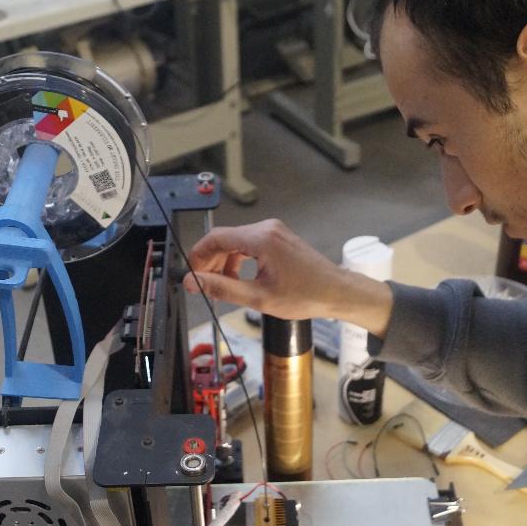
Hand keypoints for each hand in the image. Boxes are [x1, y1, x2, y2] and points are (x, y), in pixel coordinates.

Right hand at [183, 219, 393, 334]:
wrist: (337, 292)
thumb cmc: (304, 296)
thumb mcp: (258, 297)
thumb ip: (222, 288)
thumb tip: (192, 281)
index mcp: (260, 238)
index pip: (216, 237)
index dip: (198, 255)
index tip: (190, 274)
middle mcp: (266, 228)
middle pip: (225, 238)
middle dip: (211, 262)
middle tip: (203, 286)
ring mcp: (274, 231)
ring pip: (236, 242)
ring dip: (225, 263)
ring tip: (223, 287)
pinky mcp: (279, 237)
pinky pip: (250, 244)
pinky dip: (240, 260)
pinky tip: (240, 279)